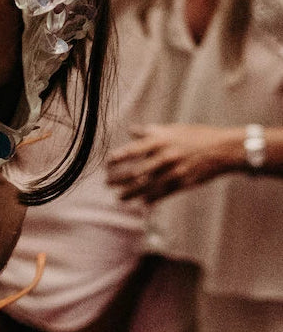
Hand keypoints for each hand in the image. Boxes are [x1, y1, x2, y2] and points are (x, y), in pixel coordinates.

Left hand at [108, 123, 243, 200]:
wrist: (224, 149)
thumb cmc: (197, 136)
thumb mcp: (173, 129)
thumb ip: (150, 131)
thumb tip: (131, 130)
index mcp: (160, 141)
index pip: (132, 151)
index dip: (117, 158)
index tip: (106, 164)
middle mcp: (165, 157)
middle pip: (135, 172)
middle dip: (118, 179)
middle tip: (106, 183)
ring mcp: (174, 172)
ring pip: (147, 186)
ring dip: (130, 193)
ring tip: (118, 197)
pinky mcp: (183, 183)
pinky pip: (163, 194)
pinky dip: (151, 199)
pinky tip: (142, 202)